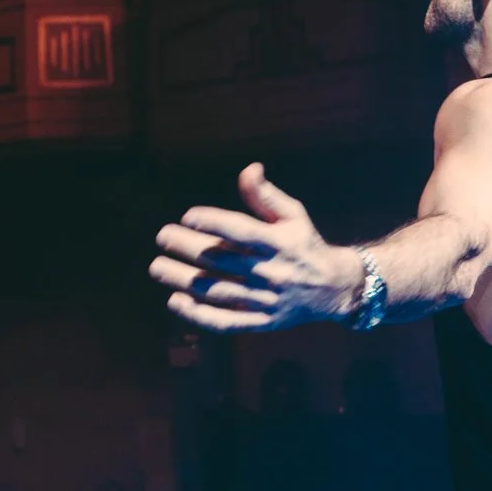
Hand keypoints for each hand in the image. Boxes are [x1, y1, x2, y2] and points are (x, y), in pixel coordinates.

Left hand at [150, 164, 359, 331]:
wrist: (334, 288)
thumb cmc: (305, 244)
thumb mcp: (293, 215)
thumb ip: (266, 195)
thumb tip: (249, 169)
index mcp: (279, 243)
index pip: (243, 232)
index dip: (214, 222)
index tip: (187, 215)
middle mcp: (271, 272)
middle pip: (224, 261)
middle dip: (189, 248)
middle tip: (162, 237)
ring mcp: (265, 300)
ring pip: (219, 291)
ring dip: (185, 280)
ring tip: (157, 267)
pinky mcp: (261, 322)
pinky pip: (227, 321)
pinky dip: (200, 315)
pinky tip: (176, 302)